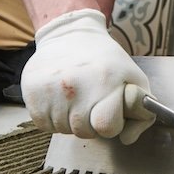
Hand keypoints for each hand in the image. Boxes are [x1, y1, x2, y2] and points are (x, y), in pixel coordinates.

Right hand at [21, 9, 155, 143]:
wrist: (67, 35)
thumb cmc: (104, 59)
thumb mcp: (133, 78)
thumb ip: (141, 112)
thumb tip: (127, 139)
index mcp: (103, 82)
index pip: (106, 126)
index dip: (110, 122)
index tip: (108, 109)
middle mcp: (74, 87)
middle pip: (84, 131)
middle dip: (90, 122)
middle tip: (90, 101)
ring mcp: (50, 91)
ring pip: (63, 130)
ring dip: (71, 119)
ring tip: (74, 96)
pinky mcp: (32, 94)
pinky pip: (45, 125)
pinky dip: (53, 117)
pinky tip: (59, 98)